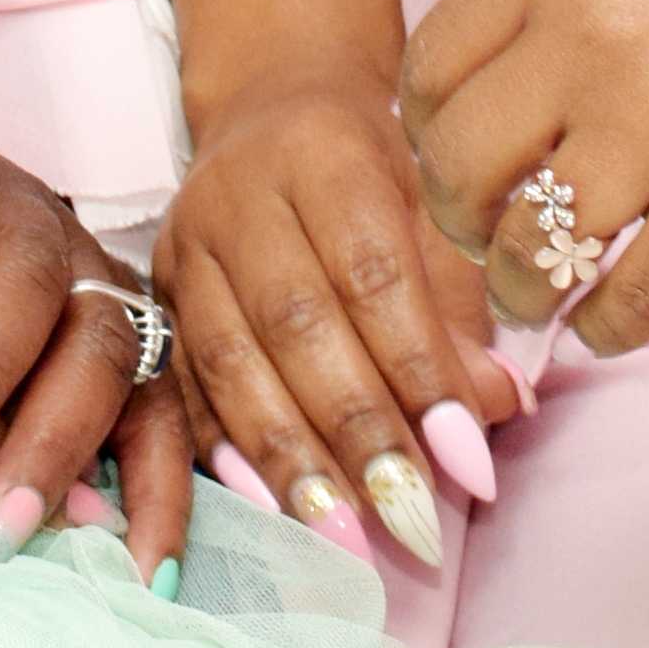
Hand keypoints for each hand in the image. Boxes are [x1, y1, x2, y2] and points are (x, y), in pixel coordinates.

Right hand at [160, 70, 513, 570]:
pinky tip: (268, 505)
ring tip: (343, 534)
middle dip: (356, 431)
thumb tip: (495, 407)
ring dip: (290, 457)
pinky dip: (226, 452)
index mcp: (322, 152)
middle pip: (296, 323)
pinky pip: (182, 384)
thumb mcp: (435, 203)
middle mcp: (240, 196)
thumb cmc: (376, 167)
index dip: (420, 369)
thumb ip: (464, 302)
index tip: (468, 458)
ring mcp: (185, 247)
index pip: (373, 271)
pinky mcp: (154, 294)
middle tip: (410, 517)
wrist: (272, 112)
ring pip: (229, 361)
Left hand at [400, 0, 648, 354]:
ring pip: (528, 254)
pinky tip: (629, 313)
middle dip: (467, 222)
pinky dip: (611, 329)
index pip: (432, 66)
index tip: (459, 162)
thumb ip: (571, 10)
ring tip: (557, 290)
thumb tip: (492, 112)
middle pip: (458, 169)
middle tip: (499, 240)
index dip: (428, 132)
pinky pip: (624, 308)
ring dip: (532, 290)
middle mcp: (598, 40)